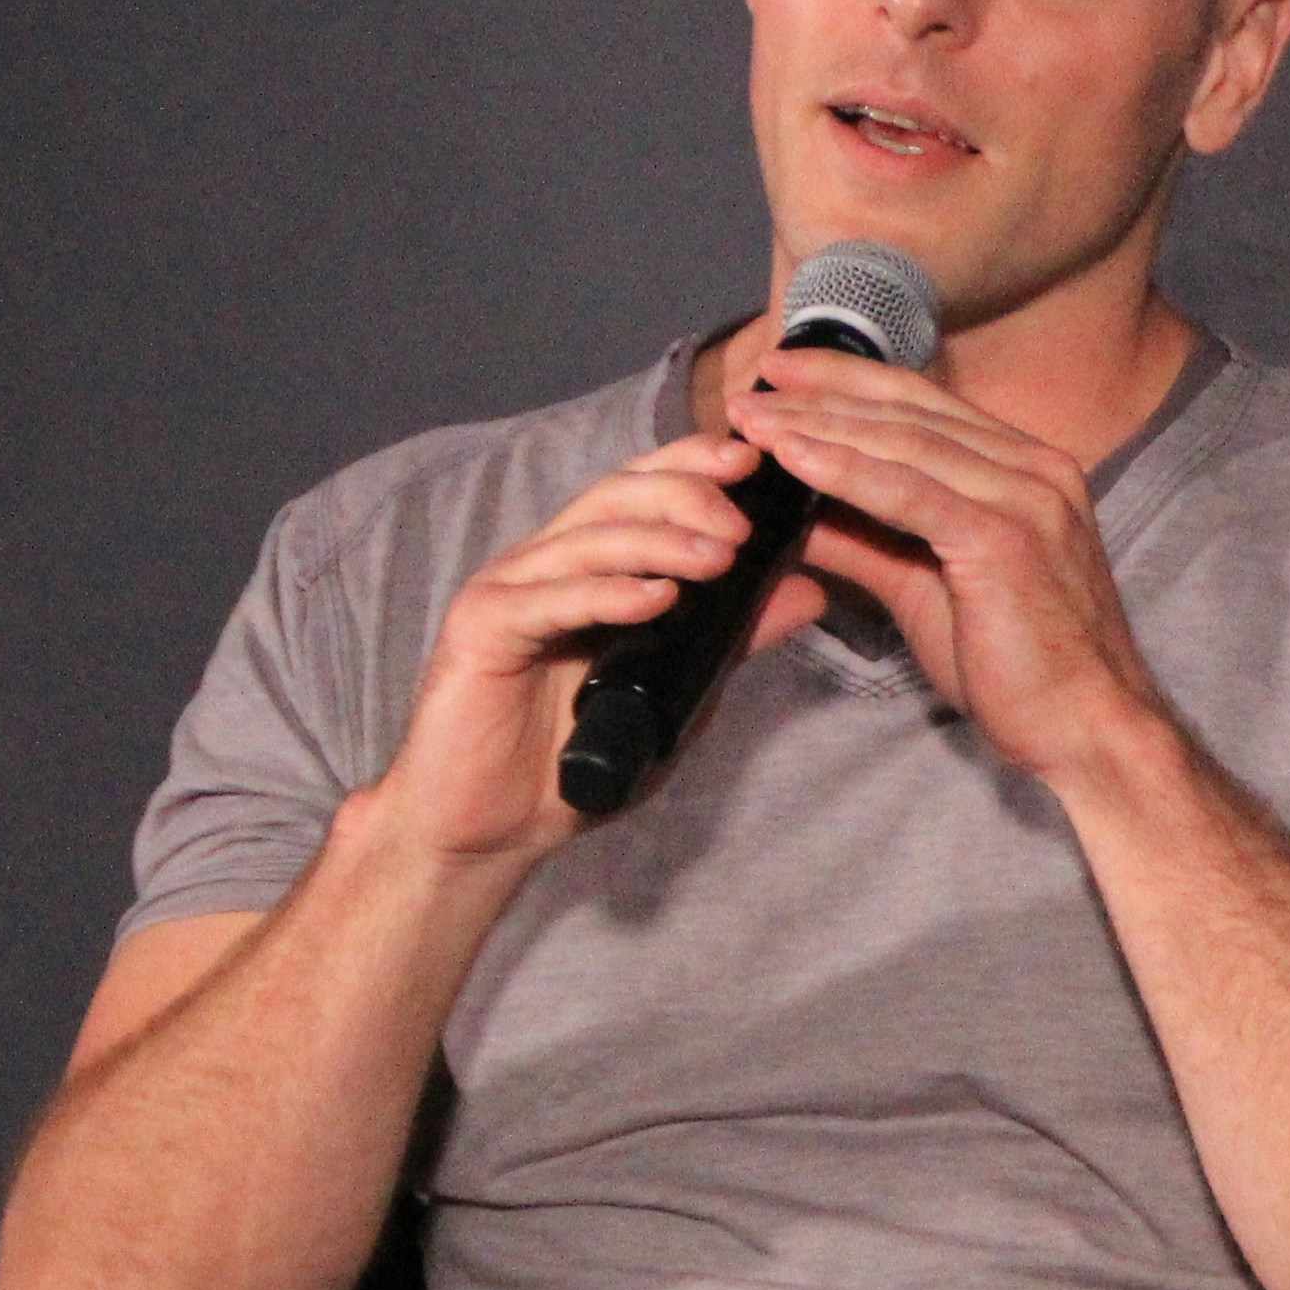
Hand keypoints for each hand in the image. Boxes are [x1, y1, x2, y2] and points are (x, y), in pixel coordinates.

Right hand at [358, 432, 782, 863]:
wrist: (490, 827)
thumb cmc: (576, 758)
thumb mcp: (677, 689)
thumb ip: (733, 637)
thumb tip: (808, 588)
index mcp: (588, 564)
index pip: (641, 489)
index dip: (693, 464)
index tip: (755, 462)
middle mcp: (545, 563)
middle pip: (615, 496)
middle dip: (685, 495)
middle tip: (743, 522)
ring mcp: (508, 590)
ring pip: (586, 541)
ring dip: (657, 542)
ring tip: (719, 555)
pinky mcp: (480, 630)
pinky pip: (546, 602)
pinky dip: (604, 595)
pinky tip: (655, 599)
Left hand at [735, 347, 1169, 786]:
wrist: (1087, 728)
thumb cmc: (1018, 667)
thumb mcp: (925, 588)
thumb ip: (866, 541)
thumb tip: (793, 514)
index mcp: (1025, 469)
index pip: (924, 405)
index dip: (846, 382)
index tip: (781, 374)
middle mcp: (1033, 468)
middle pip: (909, 411)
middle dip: (822, 394)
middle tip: (749, 390)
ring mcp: (1025, 498)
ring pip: (904, 443)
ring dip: (820, 426)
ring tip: (753, 420)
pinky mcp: (1006, 539)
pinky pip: (911, 494)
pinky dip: (846, 471)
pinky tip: (793, 458)